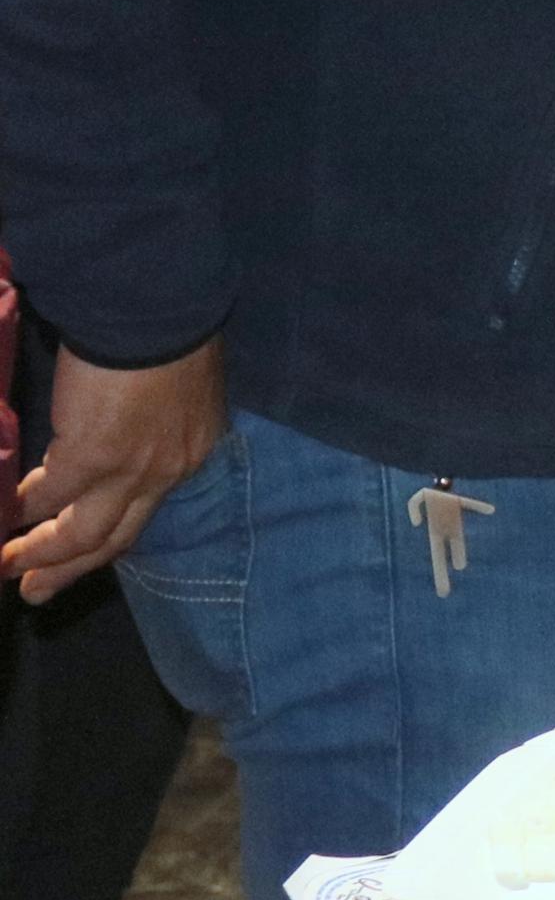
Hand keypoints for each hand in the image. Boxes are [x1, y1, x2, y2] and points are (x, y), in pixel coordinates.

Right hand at [8, 341, 223, 600]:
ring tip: (10, 567)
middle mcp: (168, 471)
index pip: (148, 506)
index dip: (109, 525)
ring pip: (84, 534)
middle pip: (119, 536)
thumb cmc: (168, 330)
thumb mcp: (176, 385)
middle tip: (36, 591)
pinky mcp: (91, 458)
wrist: (158, 307)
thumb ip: (151, 418)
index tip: (81, 544)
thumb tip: (118, 426)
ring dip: (43, 554)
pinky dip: (26, 509)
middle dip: (73, 566)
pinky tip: (8, 515)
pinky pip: (50, 496)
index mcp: (192, 450)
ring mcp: (131, 470)